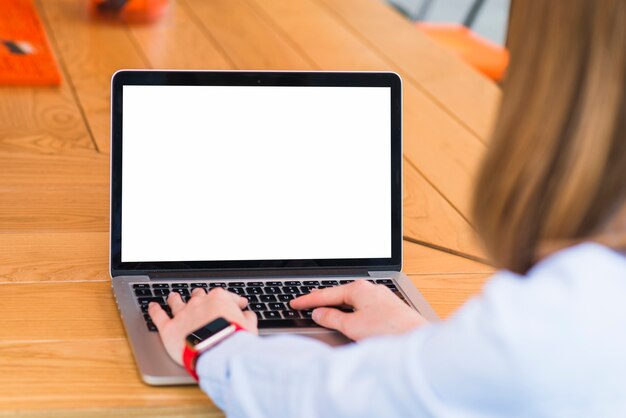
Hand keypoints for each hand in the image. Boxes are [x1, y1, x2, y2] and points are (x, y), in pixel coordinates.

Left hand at [148, 288, 257, 364]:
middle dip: (200, 297)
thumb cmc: (235, 340)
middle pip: (198, 295)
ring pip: (176, 301)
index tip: (237, 304)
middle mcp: (199, 302)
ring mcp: (183, 314)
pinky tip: (152, 307)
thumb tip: (248, 315)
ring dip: (175, 299)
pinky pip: (158, 316)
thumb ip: (248, 318)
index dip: (232, 300)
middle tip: (202, 300)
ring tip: (173, 297)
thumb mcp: (249, 327)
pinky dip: (154, 310)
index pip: (225, 295)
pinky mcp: (169, 328)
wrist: (218, 353)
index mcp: (218, 299)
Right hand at [290, 280, 425, 340]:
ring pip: (352, 301)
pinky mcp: (388, 309)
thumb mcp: (352, 326)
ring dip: (336, 306)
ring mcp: (381, 298)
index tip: (295, 303)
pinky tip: (348, 317)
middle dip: (321, 299)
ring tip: (322, 310)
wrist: (417, 340)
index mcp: (359, 289)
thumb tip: (319, 313)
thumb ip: (331, 318)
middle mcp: (371, 289)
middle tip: (304, 303)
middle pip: (339, 294)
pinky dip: (349, 311)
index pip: (326, 293)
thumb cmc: (388, 331)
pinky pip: (362, 307)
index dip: (307, 300)